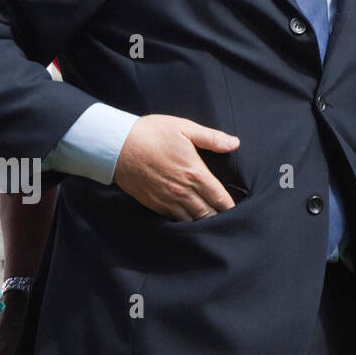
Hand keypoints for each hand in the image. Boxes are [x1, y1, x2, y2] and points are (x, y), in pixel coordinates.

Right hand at [113, 114, 238, 219]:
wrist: (117, 145)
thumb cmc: (152, 133)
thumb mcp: (185, 128)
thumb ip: (212, 138)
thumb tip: (235, 143)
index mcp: (194, 172)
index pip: (218, 197)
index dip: (230, 206)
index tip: (238, 211)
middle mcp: (182, 190)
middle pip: (207, 213)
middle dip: (219, 218)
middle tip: (230, 222)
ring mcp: (166, 199)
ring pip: (191, 220)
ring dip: (203, 223)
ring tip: (214, 226)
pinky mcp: (153, 203)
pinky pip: (173, 220)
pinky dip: (185, 223)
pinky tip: (191, 223)